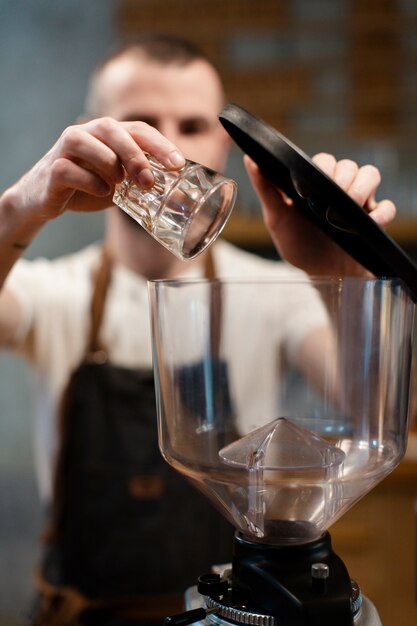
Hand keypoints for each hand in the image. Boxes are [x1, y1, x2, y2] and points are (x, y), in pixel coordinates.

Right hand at [3, 117, 184, 223]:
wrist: (45, 199)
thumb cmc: (86, 186)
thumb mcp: (118, 181)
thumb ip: (138, 177)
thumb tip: (174, 187)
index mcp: (107, 134)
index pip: (138, 129)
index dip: (160, 144)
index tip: (178, 164)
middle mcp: (86, 133)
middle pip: (112, 129)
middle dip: (135, 155)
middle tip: (149, 182)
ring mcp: (65, 148)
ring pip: (88, 143)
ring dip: (109, 166)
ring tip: (118, 185)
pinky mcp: (52, 168)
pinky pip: (70, 170)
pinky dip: (91, 184)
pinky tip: (101, 192)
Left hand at [244, 152, 395, 276]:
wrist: (320, 275)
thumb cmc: (298, 244)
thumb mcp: (277, 219)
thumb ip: (266, 190)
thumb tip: (250, 159)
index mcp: (316, 185)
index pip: (323, 160)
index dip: (320, 167)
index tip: (309, 186)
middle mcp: (339, 189)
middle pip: (348, 165)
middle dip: (340, 178)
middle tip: (330, 198)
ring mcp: (358, 203)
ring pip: (370, 174)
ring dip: (362, 187)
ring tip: (349, 204)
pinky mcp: (374, 221)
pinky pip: (387, 208)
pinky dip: (381, 213)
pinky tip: (369, 223)